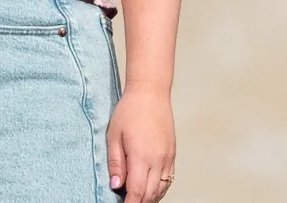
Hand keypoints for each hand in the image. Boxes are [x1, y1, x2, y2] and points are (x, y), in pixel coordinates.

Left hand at [106, 87, 174, 202]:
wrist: (150, 93)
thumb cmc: (129, 111)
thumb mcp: (114, 135)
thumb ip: (116, 163)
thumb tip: (116, 186)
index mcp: (141, 156)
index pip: (137, 192)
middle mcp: (158, 160)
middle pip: (150, 194)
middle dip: (138, 202)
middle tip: (125, 201)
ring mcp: (168, 158)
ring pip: (160, 189)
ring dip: (149, 198)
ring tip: (135, 197)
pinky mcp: (172, 154)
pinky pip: (167, 180)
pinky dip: (158, 189)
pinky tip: (148, 189)